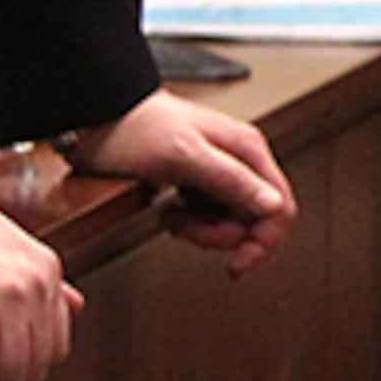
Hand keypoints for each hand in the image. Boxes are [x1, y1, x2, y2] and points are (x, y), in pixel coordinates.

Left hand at [65, 89, 294, 277]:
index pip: (280, 208)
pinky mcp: (199, 181)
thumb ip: (233, 181)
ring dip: (201, 231)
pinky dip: (189, 223)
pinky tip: (169, 210)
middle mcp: (240, 162)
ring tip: (173, 216)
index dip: (263, 241)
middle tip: (188, 230)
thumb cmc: (137, 128)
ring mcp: (220, 172)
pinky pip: (209, 216)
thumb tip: (273, 206)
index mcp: (248, 152)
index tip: (237, 264)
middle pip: (254, 220)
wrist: (101, 115)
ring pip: (231, 221)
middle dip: (221, 236)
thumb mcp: (185, 158)